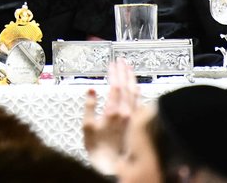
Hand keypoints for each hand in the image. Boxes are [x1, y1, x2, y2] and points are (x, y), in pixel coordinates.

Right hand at [81, 58, 138, 174]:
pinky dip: (138, 91)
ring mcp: (133, 118)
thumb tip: (91, 90)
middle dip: (124, 71)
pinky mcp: (136, 123)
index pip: (115, 86)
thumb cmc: (98, 148)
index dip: (114, 73)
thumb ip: (89, 106)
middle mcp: (126, 113)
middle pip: (127, 87)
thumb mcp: (87, 126)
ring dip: (132, 79)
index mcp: (113, 111)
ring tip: (130, 68)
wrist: (112, 165)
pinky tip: (137, 87)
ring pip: (135, 93)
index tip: (112, 63)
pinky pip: (139, 102)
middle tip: (122, 60)